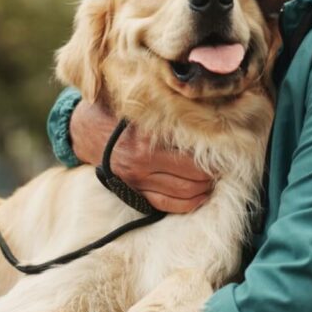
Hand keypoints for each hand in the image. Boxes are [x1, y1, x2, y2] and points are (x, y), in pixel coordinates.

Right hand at [70, 101, 212, 212]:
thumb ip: (166, 110)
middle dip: (214, 175)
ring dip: (204, 190)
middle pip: (193, 178)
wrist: (83, 130)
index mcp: (146, 141)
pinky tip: (199, 194)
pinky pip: (166, 205)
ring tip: (214, 179)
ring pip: (183, 195)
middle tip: (225, 166)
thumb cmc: (115, 110)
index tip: (229, 151)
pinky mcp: (133, 191)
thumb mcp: (139, 106)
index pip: (193, 157)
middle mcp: (142, 164)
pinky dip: (187, 203)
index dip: (215, 157)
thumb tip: (205, 109)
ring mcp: (137, 181)